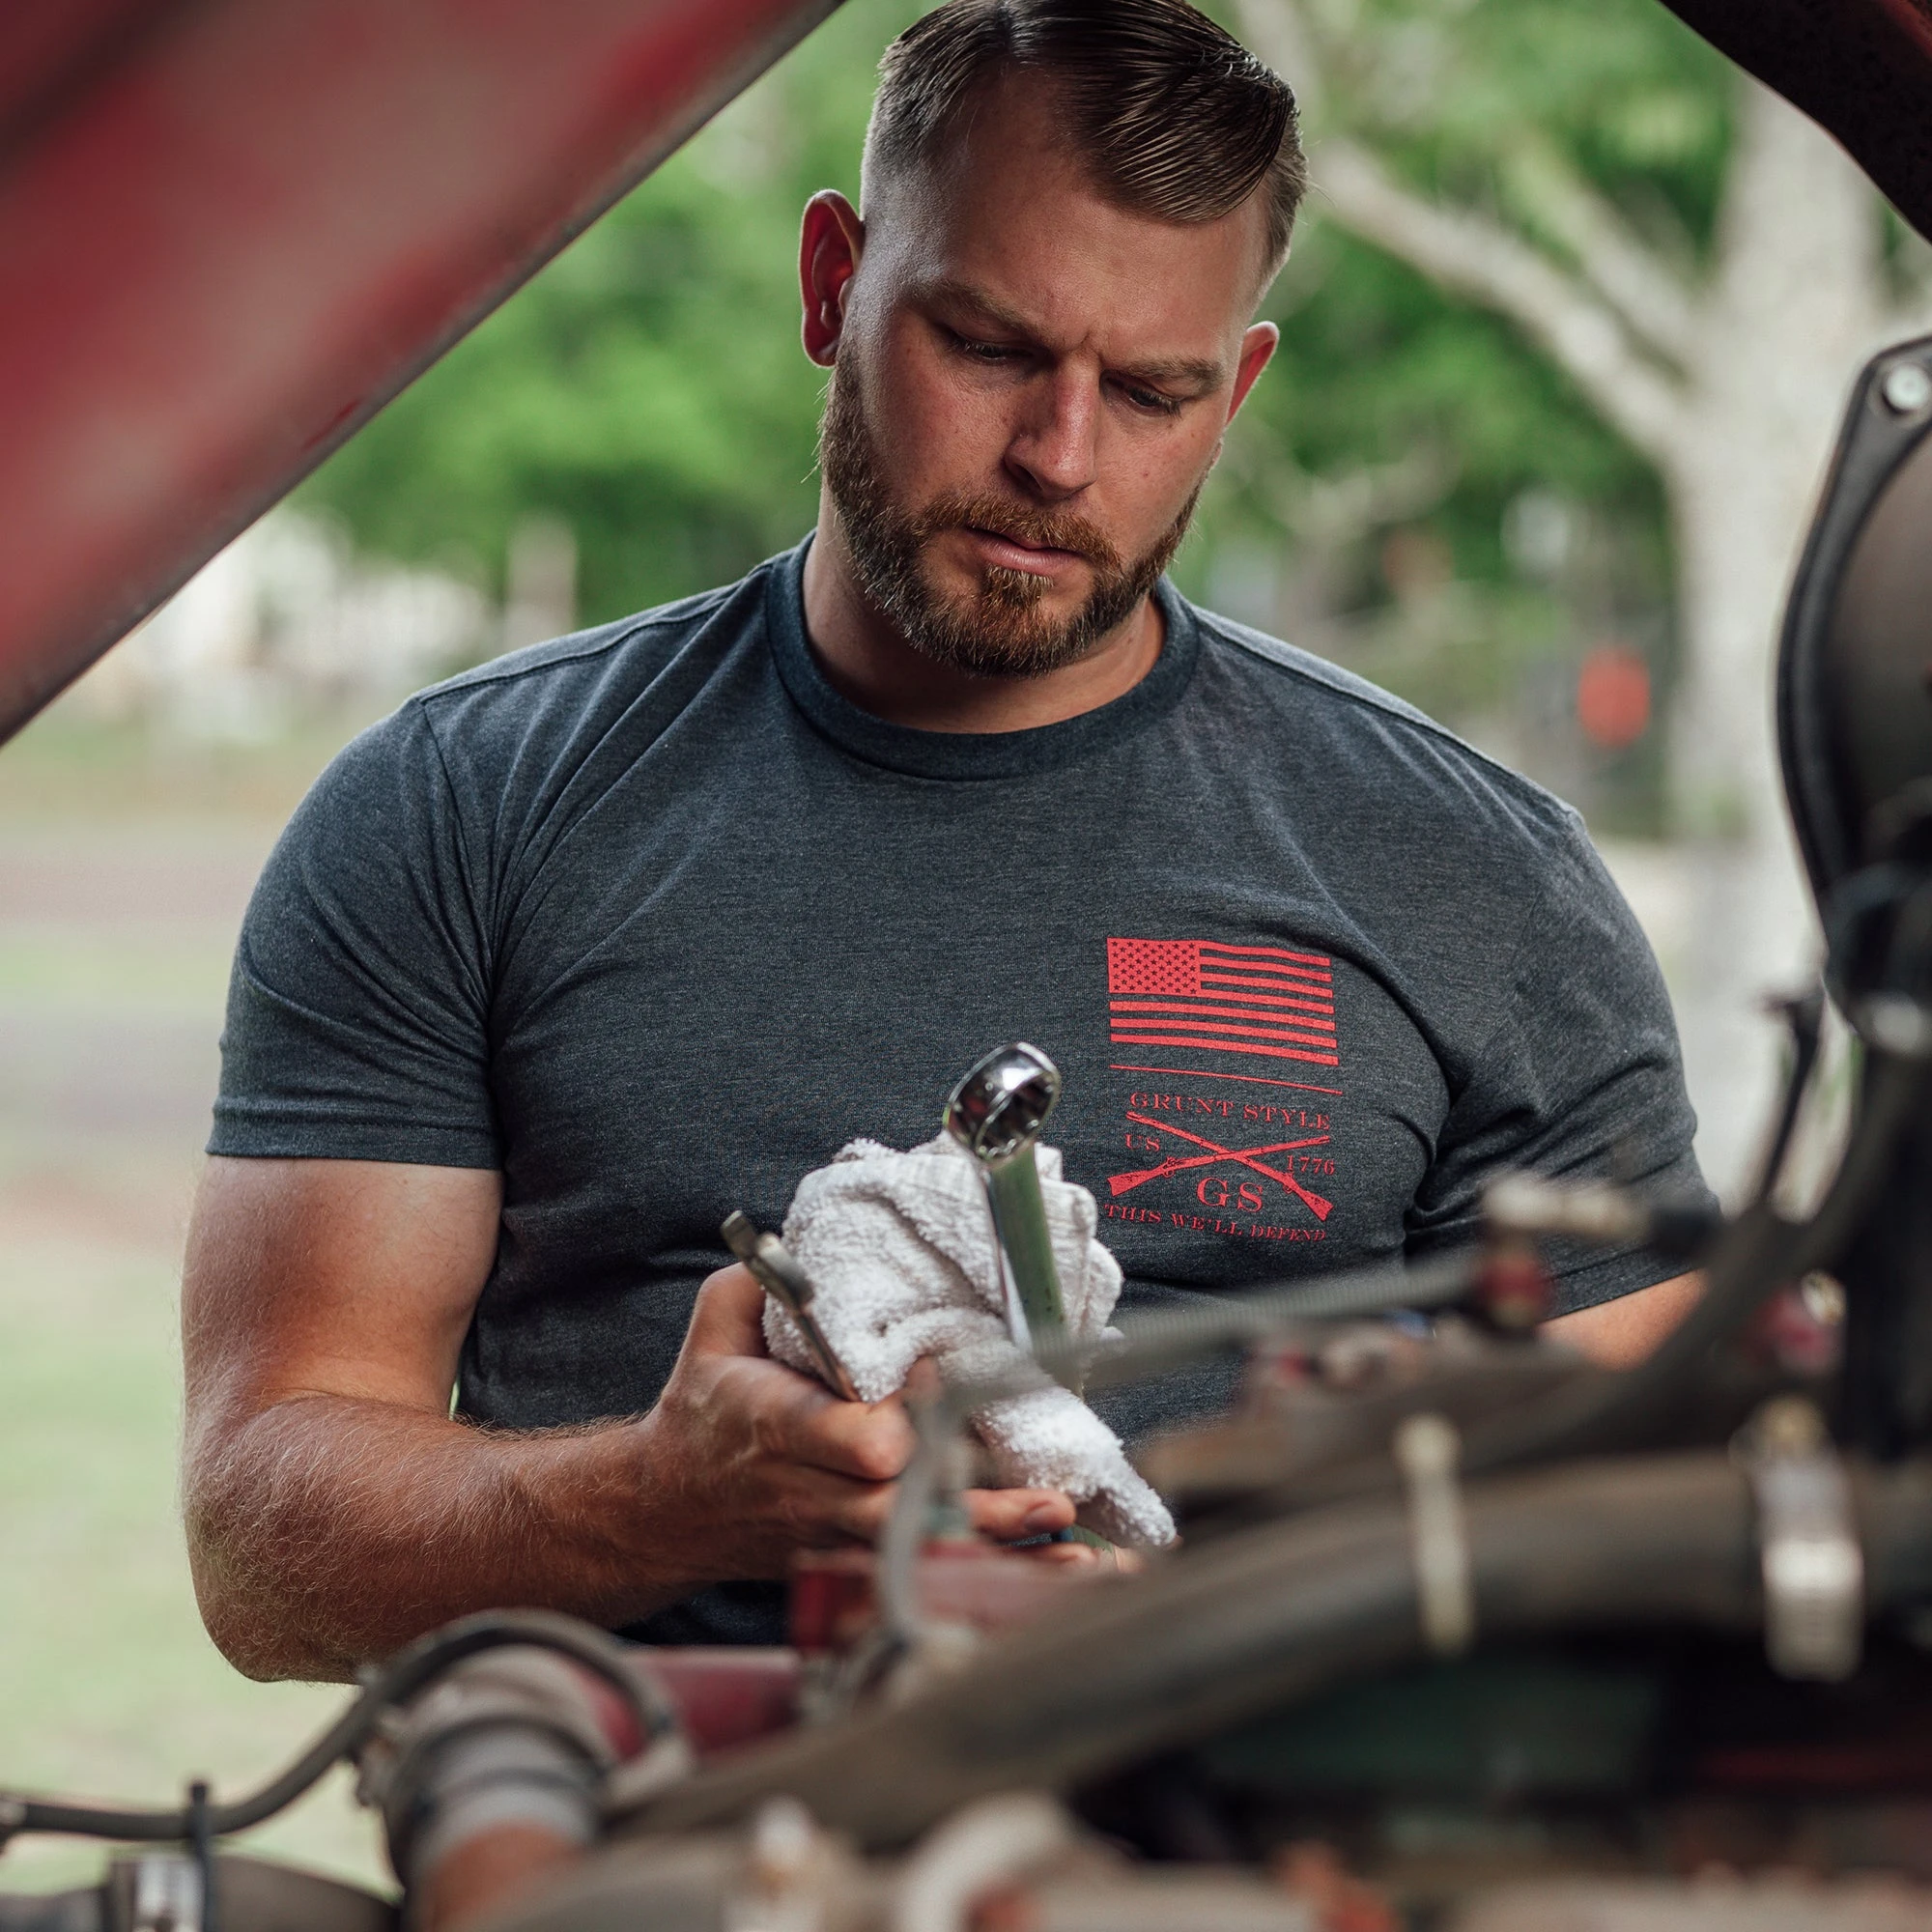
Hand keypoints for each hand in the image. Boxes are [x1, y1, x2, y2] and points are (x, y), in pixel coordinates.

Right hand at [632, 1266, 1075, 1583]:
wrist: (669, 1509)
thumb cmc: (704, 1407)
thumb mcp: (715, 1328)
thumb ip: (762, 1285)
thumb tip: (808, 1244)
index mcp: (778, 1426)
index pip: (852, 1441)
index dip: (903, 1422)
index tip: (940, 1382)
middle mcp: (812, 1489)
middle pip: (902, 1504)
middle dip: (972, 1497)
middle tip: (1044, 1493)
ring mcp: (835, 1530)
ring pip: (921, 1542)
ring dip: (997, 1536)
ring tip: (1061, 1527)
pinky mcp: (853, 1552)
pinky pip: (925, 1563)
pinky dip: (992, 1564)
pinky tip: (1054, 1563)